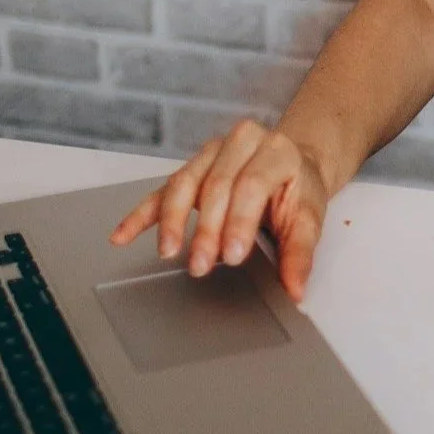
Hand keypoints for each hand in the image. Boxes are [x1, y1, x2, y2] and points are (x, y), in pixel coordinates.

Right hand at [108, 119, 332, 302]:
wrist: (294, 162)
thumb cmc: (299, 188)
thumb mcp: (310, 217)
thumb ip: (300, 253)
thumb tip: (295, 290)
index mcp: (276, 151)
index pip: (251, 185)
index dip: (239, 221)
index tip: (232, 254)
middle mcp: (242, 143)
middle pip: (216, 186)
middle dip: (206, 229)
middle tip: (200, 264)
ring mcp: (213, 152)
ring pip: (184, 183)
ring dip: (172, 220)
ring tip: (168, 252)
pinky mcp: (191, 168)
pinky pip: (162, 190)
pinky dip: (142, 214)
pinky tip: (123, 234)